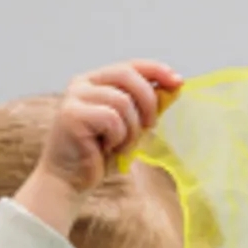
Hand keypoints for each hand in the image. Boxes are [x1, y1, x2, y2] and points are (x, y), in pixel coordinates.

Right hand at [16, 60, 180, 233]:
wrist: (70, 181)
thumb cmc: (98, 155)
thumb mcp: (131, 127)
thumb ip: (147, 106)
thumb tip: (174, 86)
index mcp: (96, 81)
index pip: (131, 65)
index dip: (156, 70)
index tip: (178, 81)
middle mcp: (83, 83)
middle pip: (128, 75)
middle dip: (148, 101)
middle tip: (150, 126)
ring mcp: (74, 97)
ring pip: (123, 102)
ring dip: (131, 130)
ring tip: (120, 146)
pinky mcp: (72, 114)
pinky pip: (112, 119)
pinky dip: (117, 138)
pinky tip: (106, 148)